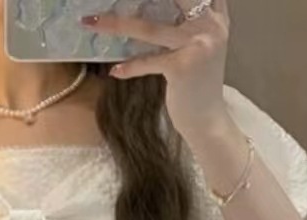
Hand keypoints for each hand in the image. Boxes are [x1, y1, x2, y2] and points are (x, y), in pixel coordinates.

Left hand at [81, 0, 231, 141]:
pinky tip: (115, 71)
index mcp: (215, 16)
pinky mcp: (182, 67)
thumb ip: (189, 21)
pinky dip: (130, 67)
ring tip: (91, 22)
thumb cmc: (198, 83)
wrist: (208, 120)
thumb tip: (148, 7)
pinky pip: (148, 61)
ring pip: (149, 28)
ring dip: (116, 24)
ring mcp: (197, 45)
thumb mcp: (200, 45)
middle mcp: (210, 25)